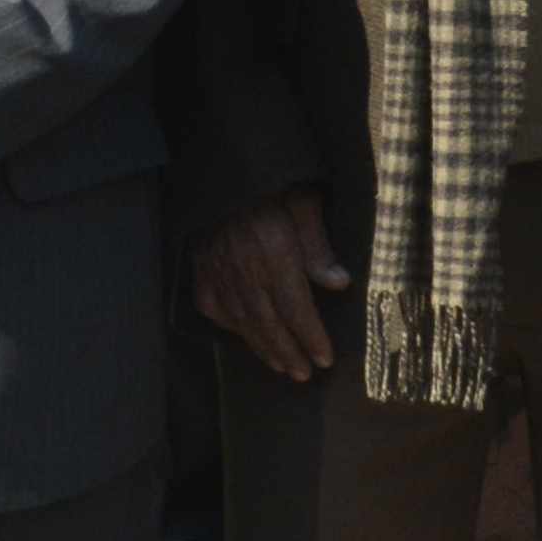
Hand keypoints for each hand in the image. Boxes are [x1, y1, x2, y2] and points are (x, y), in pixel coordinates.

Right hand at [190, 185, 352, 385]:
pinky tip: (244, 337)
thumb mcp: (303, 201)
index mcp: (276, 257)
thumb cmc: (269, 180)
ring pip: (244, 322)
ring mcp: (219, 274)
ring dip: (264, 348)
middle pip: (270, 325)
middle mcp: (246, 273)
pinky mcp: (201, 269)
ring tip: (281, 366)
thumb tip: (340, 283)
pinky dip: (231, 327)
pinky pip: (214, 308)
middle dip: (290, 353)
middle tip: (304, 374)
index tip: (324, 359)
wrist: (217, 166)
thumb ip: (318, 245)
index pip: (297, 310)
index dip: (312, 338)